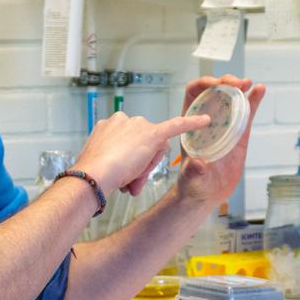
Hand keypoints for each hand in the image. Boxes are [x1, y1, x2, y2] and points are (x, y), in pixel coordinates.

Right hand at [73, 111, 210, 196]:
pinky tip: (206, 121)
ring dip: (144, 166)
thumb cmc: (95, 173)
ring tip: (129, 178)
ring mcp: (138, 126)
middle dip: (139, 164)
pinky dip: (192, 123)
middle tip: (126, 179)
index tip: (120, 170)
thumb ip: (118, 165)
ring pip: (152, 148)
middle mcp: (124, 120)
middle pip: (144, 144)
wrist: (93, 174)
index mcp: (110, 124)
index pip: (130, 141)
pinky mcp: (154, 133)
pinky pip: (177, 126)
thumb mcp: (103, 162)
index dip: (129, 160)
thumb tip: (128, 179)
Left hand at [176, 75, 265, 206]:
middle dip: (225, 82)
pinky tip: (260, 90)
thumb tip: (197, 164)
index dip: (203, 84)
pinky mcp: (238, 134)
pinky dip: (253, 100)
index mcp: (191, 124)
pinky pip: (246, 113)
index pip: (193, 94)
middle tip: (237, 83)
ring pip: (231, 98)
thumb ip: (193, 171)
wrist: (206, 194)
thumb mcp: (191, 178)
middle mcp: (207, 120)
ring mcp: (224, 125)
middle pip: (214, 91)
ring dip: (240, 87)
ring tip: (249, 83)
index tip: (216, 84)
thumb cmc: (193, 184)